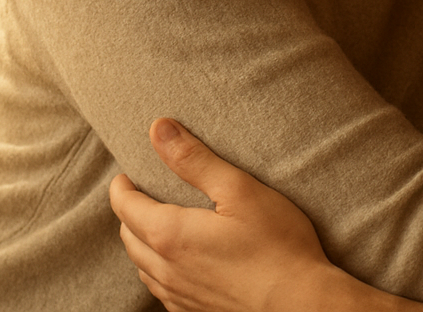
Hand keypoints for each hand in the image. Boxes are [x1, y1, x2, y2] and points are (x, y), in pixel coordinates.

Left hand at [110, 118, 340, 311]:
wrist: (301, 302)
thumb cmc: (277, 244)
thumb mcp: (239, 189)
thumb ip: (195, 160)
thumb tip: (159, 129)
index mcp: (170, 235)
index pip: (125, 207)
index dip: (121, 186)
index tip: (127, 173)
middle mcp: (166, 270)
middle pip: (128, 236)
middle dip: (130, 211)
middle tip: (145, 192)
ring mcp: (178, 296)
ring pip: (142, 266)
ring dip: (142, 241)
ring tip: (161, 223)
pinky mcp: (194, 311)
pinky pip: (162, 289)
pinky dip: (160, 269)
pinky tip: (181, 261)